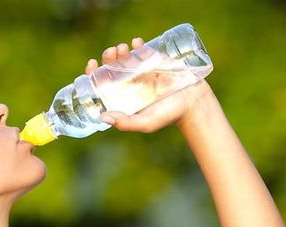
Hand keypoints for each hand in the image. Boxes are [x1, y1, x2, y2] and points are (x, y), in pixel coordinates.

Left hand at [84, 38, 215, 132]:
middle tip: (111, 53)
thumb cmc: (168, 116)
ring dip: (120, 50)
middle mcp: (129, 83)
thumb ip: (126, 123)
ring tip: (122, 49)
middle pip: (111, 67)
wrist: (193, 103)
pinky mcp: (155, 61)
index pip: (102, 84)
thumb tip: (102, 117)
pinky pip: (143, 50)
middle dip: (108, 57)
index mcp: (122, 97)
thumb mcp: (146, 123)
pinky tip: (136, 43)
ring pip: (125, 56)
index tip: (92, 65)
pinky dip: (138, 44)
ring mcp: (142, 71)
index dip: (93, 73)